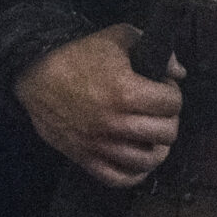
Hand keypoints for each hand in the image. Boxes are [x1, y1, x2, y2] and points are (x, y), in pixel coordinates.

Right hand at [15, 25, 184, 187]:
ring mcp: (100, 144)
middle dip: (169, 118)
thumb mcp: (118, 38)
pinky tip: (140, 161)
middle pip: (166, 133)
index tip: (165, 88)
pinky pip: (118, 178)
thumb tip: (179, 72)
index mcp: (126, 92)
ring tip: (154, 135)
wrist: (37, 74)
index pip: (171, 103)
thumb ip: (154, 50)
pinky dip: (135, 174)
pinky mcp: (85, 157)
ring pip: (147, 160)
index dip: (173, 93)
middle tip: (160, 110)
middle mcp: (115, 123)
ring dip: (157, 147)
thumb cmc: (79, 54)